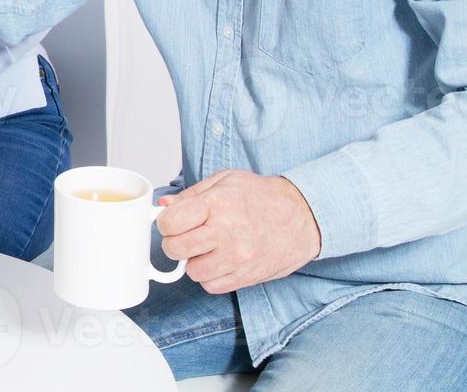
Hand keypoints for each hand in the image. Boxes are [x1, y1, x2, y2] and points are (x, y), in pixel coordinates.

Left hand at [156, 169, 322, 294]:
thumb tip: (163, 207)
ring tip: (206, 247)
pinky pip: (212, 286)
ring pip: (192, 272)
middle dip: (174, 242)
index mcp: (217, 205)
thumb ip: (191, 195)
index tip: (173, 221)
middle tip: (185, 235)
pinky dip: (210, 276)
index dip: (165, 222)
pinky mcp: (247, 277)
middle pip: (176, 249)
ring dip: (193, 261)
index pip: (170, 223)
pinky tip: (219, 260)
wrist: (303, 216)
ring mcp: (238, 259)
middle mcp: (226, 234)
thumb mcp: (225, 180)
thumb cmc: (262, 196)